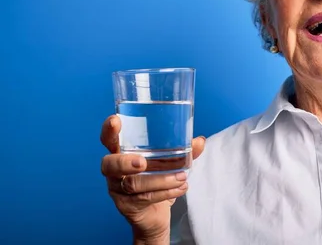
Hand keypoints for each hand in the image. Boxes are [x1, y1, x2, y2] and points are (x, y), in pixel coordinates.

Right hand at [100, 115, 204, 242]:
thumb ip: (184, 152)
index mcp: (122, 153)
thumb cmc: (157, 181)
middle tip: (142, 162)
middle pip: (109, 165)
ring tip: (181, 177)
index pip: (109, 140)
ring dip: (160, 180)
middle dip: (125, 162)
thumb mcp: (170, 164)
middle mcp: (115, 171)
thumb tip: (199, 141)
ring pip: (133, 184)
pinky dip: (166, 192)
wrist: (155, 215)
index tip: (115, 121)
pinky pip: (144, 198)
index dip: (109, 130)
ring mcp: (118, 190)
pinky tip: (181, 188)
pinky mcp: (127, 206)